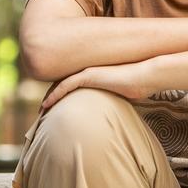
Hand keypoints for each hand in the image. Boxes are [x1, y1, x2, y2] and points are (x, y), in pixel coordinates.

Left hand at [40, 61, 157, 109]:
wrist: (147, 75)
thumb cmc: (140, 86)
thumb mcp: (125, 96)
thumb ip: (116, 100)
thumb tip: (117, 115)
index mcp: (96, 76)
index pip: (74, 86)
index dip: (62, 96)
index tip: (54, 109)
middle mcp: (89, 72)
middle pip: (63, 85)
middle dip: (51, 97)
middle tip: (43, 111)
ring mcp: (87, 72)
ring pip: (61, 85)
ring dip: (49, 98)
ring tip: (41, 110)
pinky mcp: (88, 75)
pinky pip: (65, 85)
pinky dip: (54, 95)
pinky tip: (46, 104)